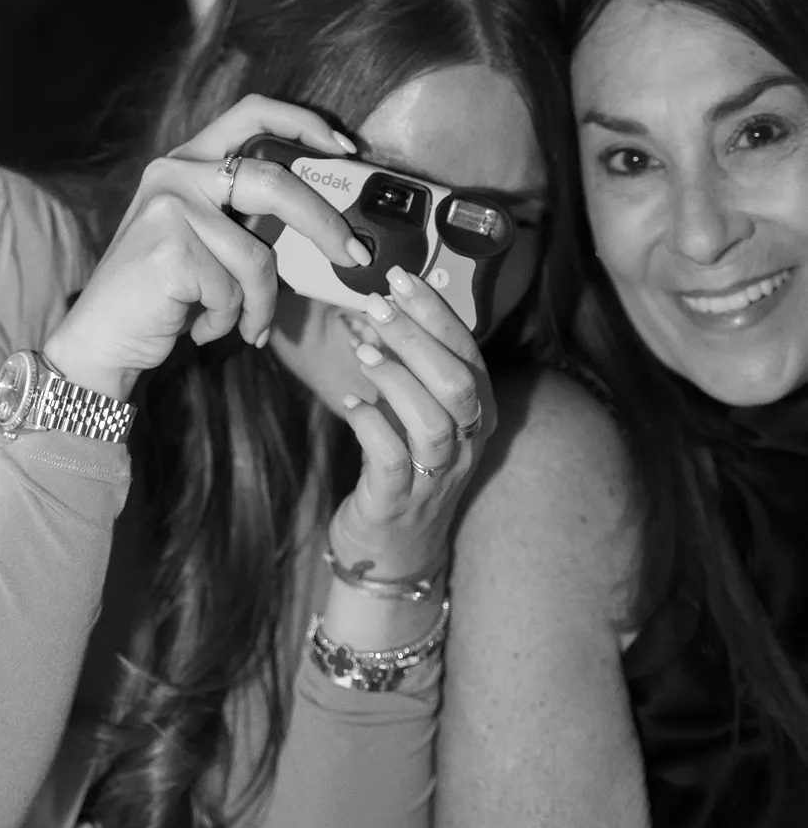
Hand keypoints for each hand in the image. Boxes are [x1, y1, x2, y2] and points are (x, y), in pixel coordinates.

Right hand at [43, 95, 370, 397]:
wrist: (102, 340)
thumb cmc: (165, 294)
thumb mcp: (207, 239)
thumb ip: (248, 216)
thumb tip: (331, 223)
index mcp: (188, 161)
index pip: (253, 113)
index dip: (305, 123)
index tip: (345, 148)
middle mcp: (175, 173)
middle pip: (274, 183)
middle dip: (325, 223)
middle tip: (356, 255)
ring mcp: (170, 209)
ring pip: (257, 257)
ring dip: (260, 304)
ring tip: (246, 326)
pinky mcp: (170, 250)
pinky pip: (234, 291)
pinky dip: (230, 321)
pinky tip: (200, 328)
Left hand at [328, 267, 493, 588]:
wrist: (393, 551)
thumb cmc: (402, 466)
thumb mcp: (417, 412)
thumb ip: (410, 366)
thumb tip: (380, 304)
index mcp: (478, 413)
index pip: (468, 352)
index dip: (435, 312)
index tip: (400, 277)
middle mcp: (468, 443)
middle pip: (457, 382)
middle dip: (416, 337)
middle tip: (374, 305)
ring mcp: (437, 476)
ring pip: (433, 419)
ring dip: (395, 377)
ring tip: (361, 350)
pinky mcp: (399, 501)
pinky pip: (393, 458)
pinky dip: (370, 422)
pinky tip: (350, 402)